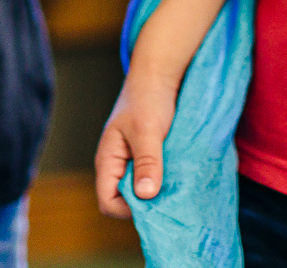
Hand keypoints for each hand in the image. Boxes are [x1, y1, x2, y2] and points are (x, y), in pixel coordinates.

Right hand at [94, 72, 177, 217]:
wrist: (159, 77)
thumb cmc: (148, 99)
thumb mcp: (147, 130)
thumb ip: (146, 161)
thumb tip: (146, 195)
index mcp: (108, 160)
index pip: (107, 201)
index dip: (127, 208)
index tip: (153, 201)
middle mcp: (117, 166)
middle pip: (124, 200)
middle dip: (146, 202)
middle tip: (170, 195)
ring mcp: (131, 163)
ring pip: (140, 191)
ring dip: (157, 192)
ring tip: (176, 185)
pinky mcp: (147, 159)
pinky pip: (152, 179)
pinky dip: (164, 181)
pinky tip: (178, 176)